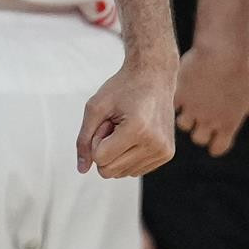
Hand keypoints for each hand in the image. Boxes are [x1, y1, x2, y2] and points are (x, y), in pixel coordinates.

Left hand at [78, 56, 175, 177]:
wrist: (154, 74)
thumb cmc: (123, 87)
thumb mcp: (96, 106)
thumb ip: (84, 139)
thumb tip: (82, 170)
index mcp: (137, 129)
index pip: (100, 159)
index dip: (96, 139)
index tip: (107, 120)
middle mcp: (154, 144)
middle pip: (110, 171)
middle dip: (106, 148)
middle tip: (115, 124)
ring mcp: (163, 151)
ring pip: (122, 173)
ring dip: (117, 152)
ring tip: (126, 127)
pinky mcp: (167, 154)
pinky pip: (135, 170)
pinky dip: (129, 156)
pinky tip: (136, 134)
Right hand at [174, 43, 248, 156]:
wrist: (223, 52)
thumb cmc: (241, 68)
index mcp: (229, 123)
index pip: (218, 148)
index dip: (215, 144)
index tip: (213, 139)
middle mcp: (209, 121)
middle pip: (198, 138)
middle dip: (200, 129)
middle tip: (202, 117)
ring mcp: (193, 109)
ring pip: (183, 124)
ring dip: (186, 116)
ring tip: (190, 103)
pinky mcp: (180, 95)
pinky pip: (174, 105)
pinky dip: (177, 99)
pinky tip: (182, 90)